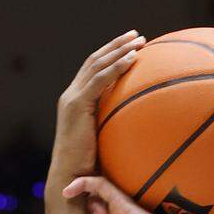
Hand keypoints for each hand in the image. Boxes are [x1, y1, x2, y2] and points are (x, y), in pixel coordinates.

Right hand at [49, 30, 145, 183]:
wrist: (71, 178)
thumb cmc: (91, 169)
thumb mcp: (107, 143)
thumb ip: (117, 129)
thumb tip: (141, 130)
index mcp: (77, 101)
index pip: (94, 69)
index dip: (112, 55)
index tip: (131, 46)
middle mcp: (71, 95)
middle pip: (94, 60)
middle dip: (116, 45)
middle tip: (137, 35)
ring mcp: (72, 98)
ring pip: (96, 65)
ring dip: (119, 50)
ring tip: (139, 41)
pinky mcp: (76, 105)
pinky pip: (100, 81)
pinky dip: (116, 67)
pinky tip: (133, 59)